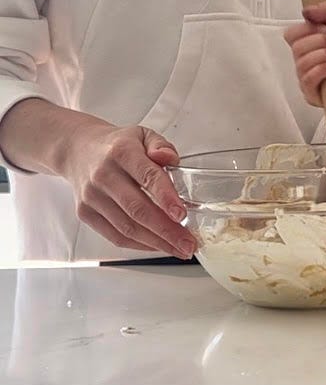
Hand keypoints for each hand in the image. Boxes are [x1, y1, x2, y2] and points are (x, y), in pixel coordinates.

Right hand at [57, 120, 194, 257]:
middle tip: (188, 243)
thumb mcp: (143, 135)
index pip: (147, 176)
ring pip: (127, 227)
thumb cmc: (117, 146)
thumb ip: (161, 146)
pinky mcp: (85, 213)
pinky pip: (115, 236)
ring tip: (179, 248)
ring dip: (156, 242)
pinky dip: (139, 245)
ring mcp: (92, 196)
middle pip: (137, 209)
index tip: (182, 215)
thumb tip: (169, 158)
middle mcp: (103, 175)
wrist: (79, 151)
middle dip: (167, 230)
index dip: (166, 197)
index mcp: (122, 152)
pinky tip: (157, 245)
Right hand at [284, 4, 325, 107]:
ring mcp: (308, 78)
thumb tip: (306, 11)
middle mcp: (305, 60)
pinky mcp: (312, 94)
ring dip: (325, 55)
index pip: (291, 34)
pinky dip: (322, 70)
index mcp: (309, 43)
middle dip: (321, 42)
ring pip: (301, 63)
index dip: (307, 29)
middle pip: (296, 47)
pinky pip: (307, 80)